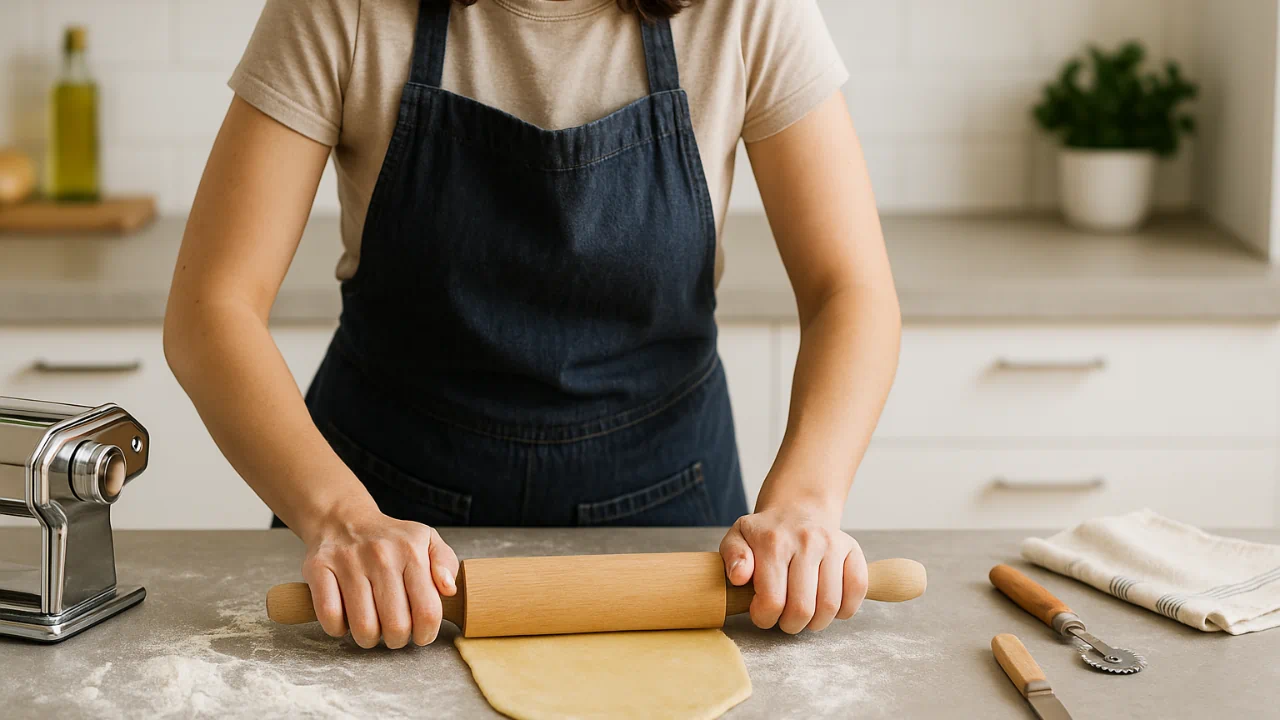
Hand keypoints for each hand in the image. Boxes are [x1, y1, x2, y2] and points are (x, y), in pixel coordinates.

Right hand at [300, 504, 458, 648]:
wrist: (344, 519)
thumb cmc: (391, 539)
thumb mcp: (427, 540)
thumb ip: (445, 564)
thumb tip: (449, 590)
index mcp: (412, 551)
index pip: (427, 611)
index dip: (426, 634)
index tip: (421, 635)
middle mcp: (381, 555)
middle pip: (396, 626)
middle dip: (398, 640)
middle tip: (395, 633)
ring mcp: (348, 561)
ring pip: (363, 627)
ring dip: (369, 639)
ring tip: (372, 629)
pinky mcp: (318, 569)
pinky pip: (330, 617)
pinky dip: (338, 629)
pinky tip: (346, 620)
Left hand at [719, 503, 867, 633]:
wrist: (797, 509)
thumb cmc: (765, 533)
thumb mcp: (737, 538)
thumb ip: (733, 558)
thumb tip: (739, 577)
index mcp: (773, 542)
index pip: (772, 601)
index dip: (765, 618)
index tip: (762, 613)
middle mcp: (806, 541)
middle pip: (803, 608)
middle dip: (790, 625)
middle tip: (784, 619)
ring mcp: (833, 544)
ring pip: (831, 606)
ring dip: (816, 622)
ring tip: (804, 615)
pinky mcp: (853, 550)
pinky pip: (857, 591)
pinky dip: (843, 609)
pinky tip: (827, 605)